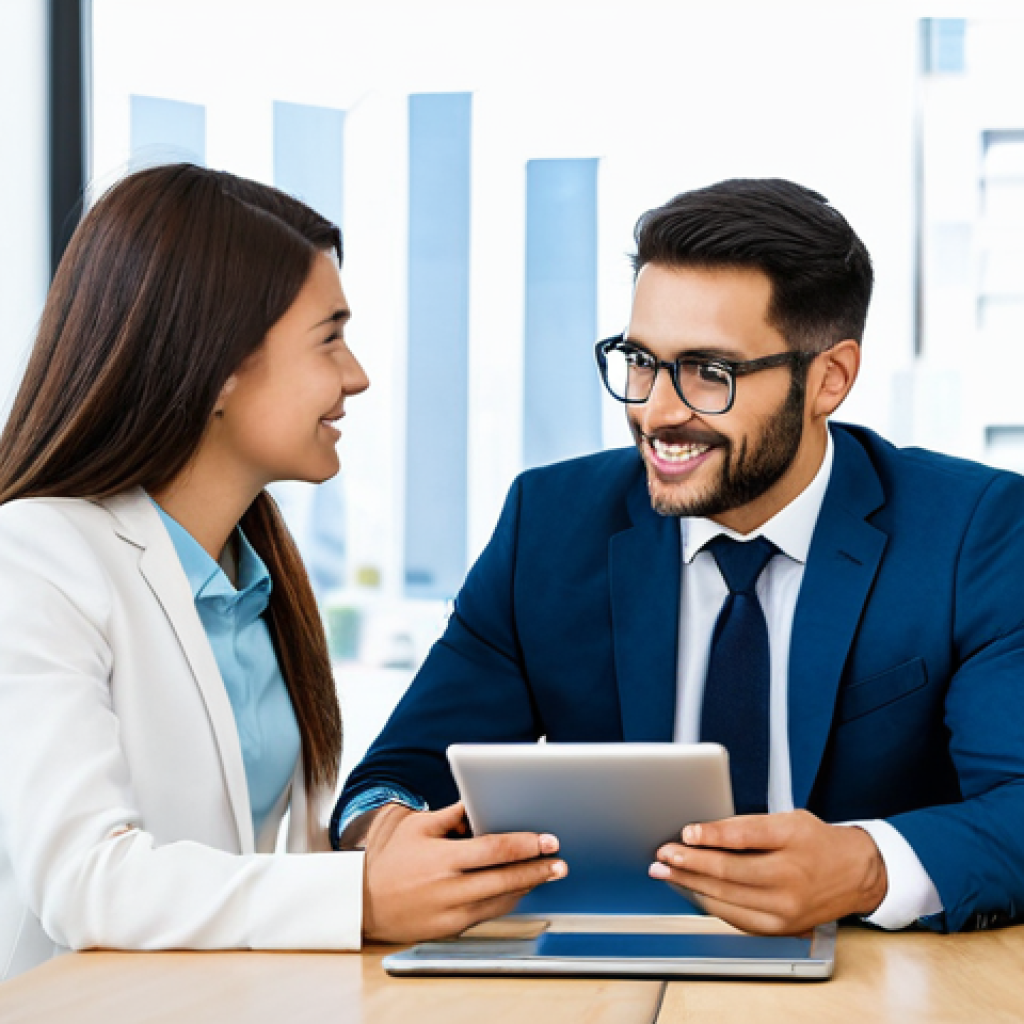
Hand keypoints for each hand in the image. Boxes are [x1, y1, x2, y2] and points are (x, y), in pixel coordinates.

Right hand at [361, 801, 566, 942]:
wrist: (361, 901)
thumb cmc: (390, 858)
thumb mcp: (417, 826)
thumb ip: (451, 815)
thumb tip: (479, 801)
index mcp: (442, 858)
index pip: (494, 850)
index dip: (525, 846)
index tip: (548, 841)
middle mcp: (448, 888)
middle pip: (504, 879)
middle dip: (536, 870)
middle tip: (560, 863)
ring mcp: (449, 912)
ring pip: (499, 901)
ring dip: (526, 887)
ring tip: (546, 874)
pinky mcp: (449, 929)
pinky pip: (486, 915)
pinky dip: (505, 902)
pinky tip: (518, 890)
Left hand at [649, 809, 887, 934]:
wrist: (856, 875)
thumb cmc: (816, 842)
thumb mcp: (788, 819)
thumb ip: (748, 826)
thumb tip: (703, 833)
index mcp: (793, 839)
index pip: (746, 835)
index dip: (712, 834)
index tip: (686, 832)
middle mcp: (791, 877)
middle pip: (729, 871)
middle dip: (689, 862)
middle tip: (663, 855)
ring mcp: (786, 908)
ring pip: (727, 897)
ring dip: (690, 884)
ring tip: (667, 872)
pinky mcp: (781, 928)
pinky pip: (735, 917)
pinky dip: (709, 903)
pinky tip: (691, 890)